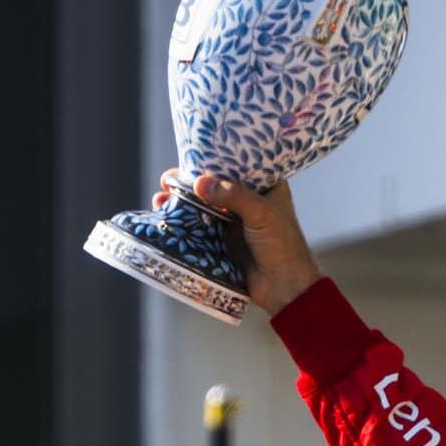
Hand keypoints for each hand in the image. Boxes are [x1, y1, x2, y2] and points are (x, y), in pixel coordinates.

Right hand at [152, 169, 323, 313]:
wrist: (284, 288)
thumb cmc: (282, 245)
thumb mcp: (261, 213)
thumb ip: (233, 196)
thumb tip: (199, 183)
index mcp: (265, 186)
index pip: (236, 165)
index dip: (211, 159)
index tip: (188, 157)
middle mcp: (247, 200)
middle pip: (213, 185)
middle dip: (188, 182)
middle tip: (167, 180)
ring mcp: (233, 221)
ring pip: (202, 206)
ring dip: (181, 202)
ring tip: (161, 198)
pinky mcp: (221, 241)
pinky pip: (198, 227)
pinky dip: (182, 222)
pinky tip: (166, 217)